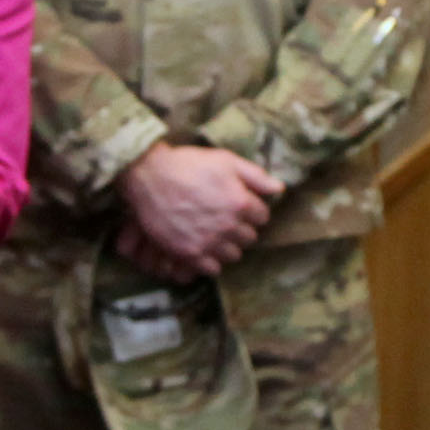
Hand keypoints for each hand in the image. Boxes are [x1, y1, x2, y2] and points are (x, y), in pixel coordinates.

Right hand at [116, 143, 283, 277]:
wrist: (150, 176)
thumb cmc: (189, 164)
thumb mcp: (226, 160)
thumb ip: (256, 176)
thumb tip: (279, 189)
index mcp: (241, 203)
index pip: (263, 217)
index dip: (252, 210)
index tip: (240, 206)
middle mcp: (228, 226)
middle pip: (250, 238)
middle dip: (242, 228)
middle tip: (226, 219)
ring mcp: (209, 242)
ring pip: (233, 255)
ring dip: (228, 245)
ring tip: (215, 233)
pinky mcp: (189, 253)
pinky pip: (212, 269)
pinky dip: (211, 261)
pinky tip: (204, 247)